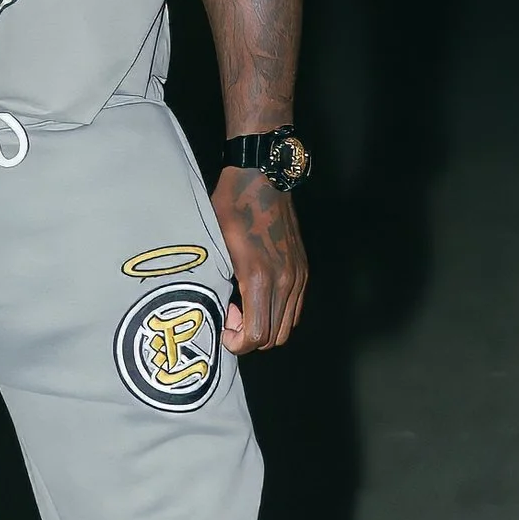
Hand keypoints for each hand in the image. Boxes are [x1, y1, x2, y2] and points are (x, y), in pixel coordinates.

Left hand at [212, 162, 307, 351]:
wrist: (263, 178)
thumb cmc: (232, 208)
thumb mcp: (216, 246)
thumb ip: (219, 282)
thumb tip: (215, 308)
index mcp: (259, 278)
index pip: (256, 336)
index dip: (236, 341)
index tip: (223, 322)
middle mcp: (284, 281)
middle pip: (273, 338)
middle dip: (249, 337)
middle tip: (231, 313)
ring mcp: (297, 276)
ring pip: (286, 327)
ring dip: (265, 326)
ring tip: (246, 304)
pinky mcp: (303, 269)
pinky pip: (295, 309)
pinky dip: (278, 314)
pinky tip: (261, 294)